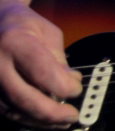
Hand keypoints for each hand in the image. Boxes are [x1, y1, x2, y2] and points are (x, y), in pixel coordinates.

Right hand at [0, 1, 81, 128]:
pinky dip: (27, 118)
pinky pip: (7, 112)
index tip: (76, 89)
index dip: (62, 86)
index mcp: (15, 42)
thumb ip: (58, 58)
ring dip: (41, 120)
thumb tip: (71, 82)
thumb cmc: (23, 25)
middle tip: (73, 116)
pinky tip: (44, 119)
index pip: (41, 72)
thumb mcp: (47, 32)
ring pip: (14, 111)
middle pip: (25, 98)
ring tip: (62, 122)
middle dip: (53, 112)